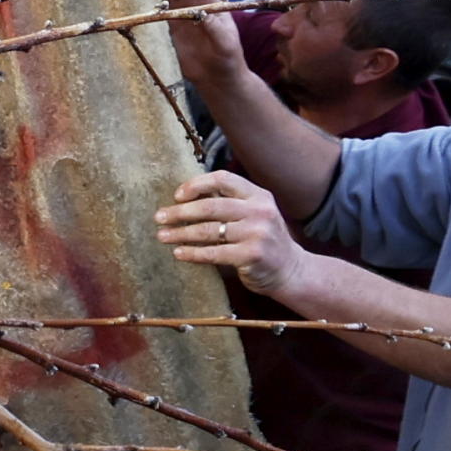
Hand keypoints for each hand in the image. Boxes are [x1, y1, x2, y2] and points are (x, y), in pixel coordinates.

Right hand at [151, 0, 247, 105]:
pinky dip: (144, 3)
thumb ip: (214, 28)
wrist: (217, 77)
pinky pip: (154, 12)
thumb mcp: (225, 43)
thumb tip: (200, 14)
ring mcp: (179, 15)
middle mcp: (193, 4)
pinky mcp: (168, 28)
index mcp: (210, 2)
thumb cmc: (227, 58)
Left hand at [155, 168, 309, 297]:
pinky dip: (192, 253)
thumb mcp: (255, 214)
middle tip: (159, 217)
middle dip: (180, 212)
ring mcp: (257, 233)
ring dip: (180, 233)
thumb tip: (184, 197)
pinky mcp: (252, 255)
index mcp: (258, 195)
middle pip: (211, 206)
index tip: (177, 195)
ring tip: (162, 236)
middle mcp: (260, 211)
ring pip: (209, 230)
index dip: (196, 185)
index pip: (223, 179)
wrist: (291, 270)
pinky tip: (178, 253)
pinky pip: (214, 253)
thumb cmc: (263, 240)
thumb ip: (229, 203)